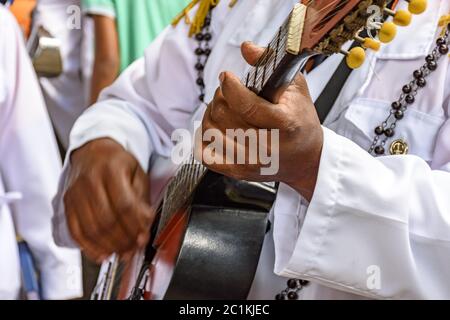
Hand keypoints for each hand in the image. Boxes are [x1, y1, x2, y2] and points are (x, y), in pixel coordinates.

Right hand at [64, 138, 154, 262]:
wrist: (93, 151)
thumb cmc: (118, 163)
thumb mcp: (137, 173)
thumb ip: (142, 199)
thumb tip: (145, 224)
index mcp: (112, 169)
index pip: (124, 204)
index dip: (135, 225)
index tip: (143, 237)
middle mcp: (90, 180)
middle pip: (107, 219)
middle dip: (123, 239)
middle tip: (134, 249)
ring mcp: (76, 192)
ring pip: (91, 228)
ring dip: (109, 246)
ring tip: (122, 253)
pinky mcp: (67, 203)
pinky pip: (76, 230)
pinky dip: (89, 247)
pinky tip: (101, 254)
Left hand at [196, 42, 323, 200]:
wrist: (306, 159)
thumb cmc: (301, 121)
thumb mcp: (296, 88)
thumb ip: (270, 64)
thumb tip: (245, 47)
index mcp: (285, 125)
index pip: (245, 105)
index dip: (229, 86)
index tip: (227, 77)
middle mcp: (267, 148)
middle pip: (224, 116)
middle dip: (220, 97)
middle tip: (227, 93)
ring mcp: (251, 163)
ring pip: (211, 132)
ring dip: (211, 114)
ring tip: (222, 108)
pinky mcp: (238, 173)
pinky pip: (206, 154)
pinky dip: (203, 138)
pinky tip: (214, 128)